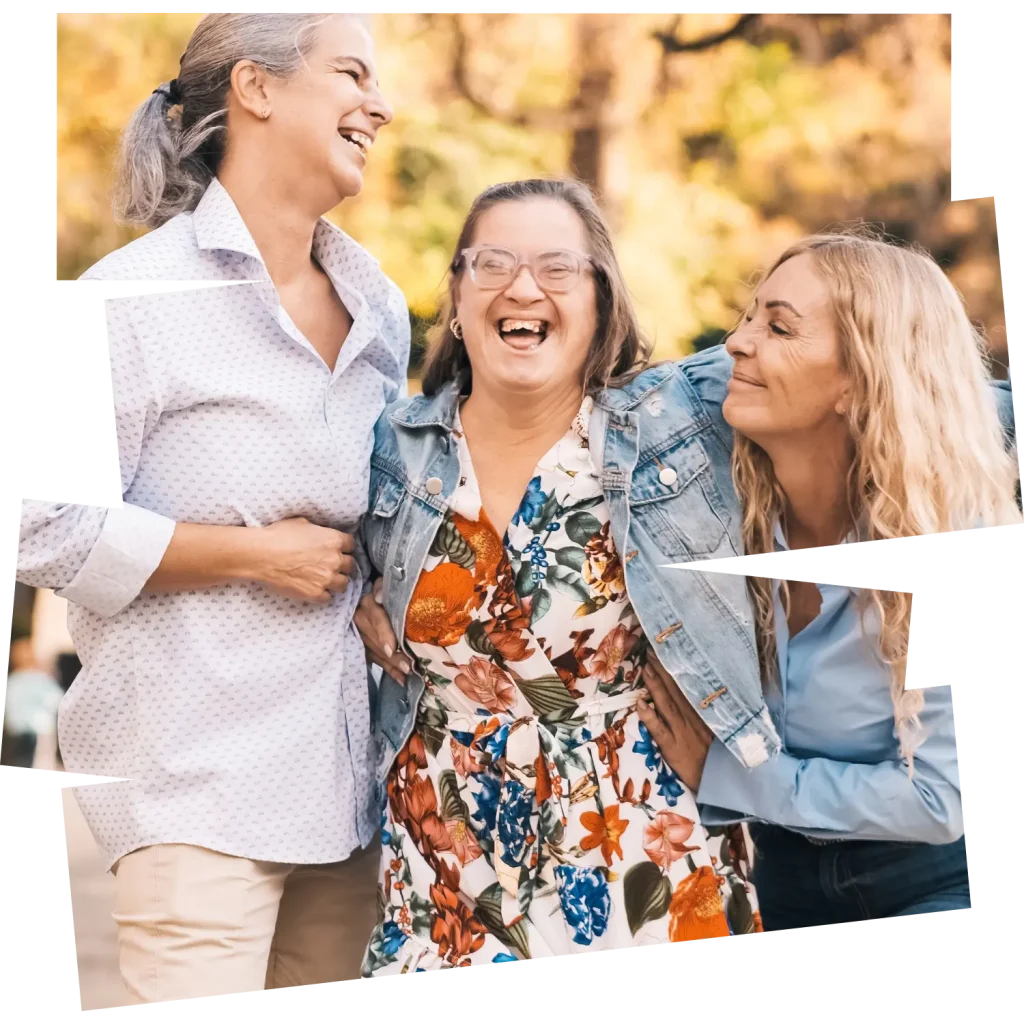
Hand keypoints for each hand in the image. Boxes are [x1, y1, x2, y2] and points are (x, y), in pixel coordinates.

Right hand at [254, 517, 356, 603]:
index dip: (344, 547)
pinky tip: (315, 589)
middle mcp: (335, 560)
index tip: (338, 550)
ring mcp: (326, 578)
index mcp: (334, 540)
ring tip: (325, 580)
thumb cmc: (278, 536)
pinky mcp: (316, 593)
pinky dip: (323, 594)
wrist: (262, 555)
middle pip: (350, 565)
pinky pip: (328, 597)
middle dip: (342, 565)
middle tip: (331, 566)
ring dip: (336, 581)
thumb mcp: (302, 523)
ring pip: (344, 584)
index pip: (351, 545)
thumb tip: (319, 533)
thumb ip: (318, 531)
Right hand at [354, 577, 410, 684]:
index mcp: (367, 603)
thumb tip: (380, 597)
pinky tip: (400, 679)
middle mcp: (359, 619)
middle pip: (376, 641)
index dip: (384, 634)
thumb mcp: (383, 583)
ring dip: (391, 665)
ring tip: (406, 674)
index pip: (376, 619)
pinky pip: (373, 659)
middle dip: (392, 656)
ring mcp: (358, 634)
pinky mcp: (360, 644)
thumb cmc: (383, 590)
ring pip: (375, 652)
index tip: (392, 648)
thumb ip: (382, 587)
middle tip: (408, 667)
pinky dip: (388, 669)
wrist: (363, 595)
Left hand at [636, 656, 714, 791]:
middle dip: (664, 670)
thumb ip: (720, 713)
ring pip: (667, 705)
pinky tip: (640, 703)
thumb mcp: (728, 732)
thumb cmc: (725, 758)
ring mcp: (683, 732)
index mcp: (708, 714)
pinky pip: (659, 730)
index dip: (680, 669)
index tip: (671, 651)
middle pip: (677, 690)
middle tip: (652, 650)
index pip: (692, 686)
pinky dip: (649, 716)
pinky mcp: (673, 748)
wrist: (725, 785)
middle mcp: (695, 719)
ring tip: (645, 668)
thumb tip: (727, 690)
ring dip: (655, 686)